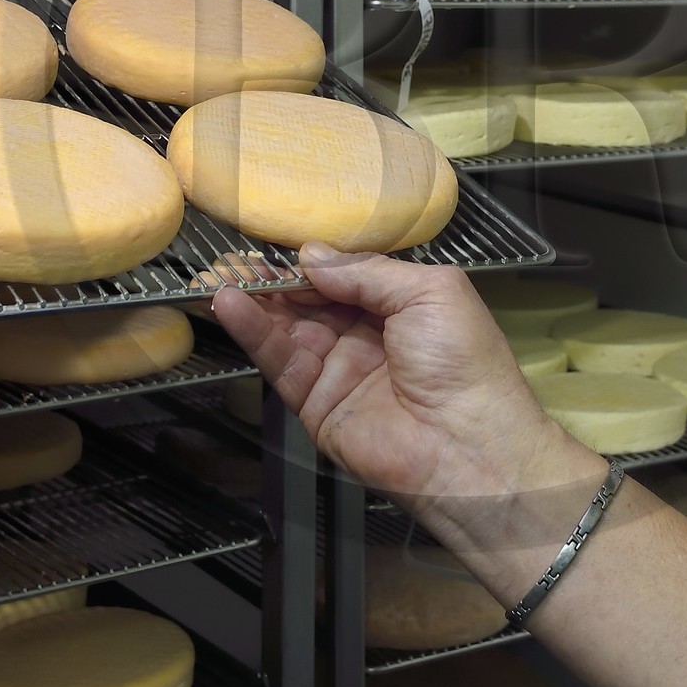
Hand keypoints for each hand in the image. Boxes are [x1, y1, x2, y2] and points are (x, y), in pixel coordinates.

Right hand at [210, 248, 598, 539]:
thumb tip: (312, 255)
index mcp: (401, 305)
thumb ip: (367, 271)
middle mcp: (366, 335)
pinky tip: (230, 304)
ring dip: (253, 300)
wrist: (467, 446)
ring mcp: (338, 370)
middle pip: (309, 299)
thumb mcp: (428, 292)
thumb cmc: (464, 362)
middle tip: (232, 256)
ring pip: (286, 327)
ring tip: (219, 274)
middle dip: (271, 277)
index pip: (344, 275)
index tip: (274, 239)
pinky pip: (278, 361)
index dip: (311, 259)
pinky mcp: (314, 404)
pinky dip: (253, 331)